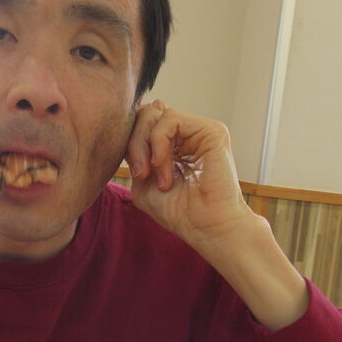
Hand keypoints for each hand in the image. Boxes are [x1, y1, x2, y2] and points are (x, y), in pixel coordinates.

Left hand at [126, 100, 307, 329]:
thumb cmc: (179, 212)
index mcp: (173, 145)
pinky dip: (159, 142)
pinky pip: (170, 119)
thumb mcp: (142, 183)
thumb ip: (135, 153)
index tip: (137, 174)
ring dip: (147, 146)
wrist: (207, 227)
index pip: (141, 123)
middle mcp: (187, 134)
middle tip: (141, 174)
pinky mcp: (211, 130)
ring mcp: (199, 131)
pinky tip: (163, 166)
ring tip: (158, 177)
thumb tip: (132, 122)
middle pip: (145, 114)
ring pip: (155, 114)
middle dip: (135, 143)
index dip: (130, 142)